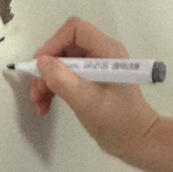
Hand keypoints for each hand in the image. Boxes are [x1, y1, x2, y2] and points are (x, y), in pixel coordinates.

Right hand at [28, 17, 159, 163]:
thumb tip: (41, 61)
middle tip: (36, 94)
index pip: (75, 30)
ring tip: (39, 105)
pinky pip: (66, 76)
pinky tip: (46, 106)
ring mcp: (95, 67)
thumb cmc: (117, 120)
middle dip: (46, 69)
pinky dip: (53, 88)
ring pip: (61, 63)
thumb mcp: (87, 101)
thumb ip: (63, 80)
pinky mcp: (91, 80)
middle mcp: (101, 53)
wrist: (137, 141)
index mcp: (106, 51)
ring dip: (46, 81)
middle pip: (64, 47)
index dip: (53, 44)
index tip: (40, 67)